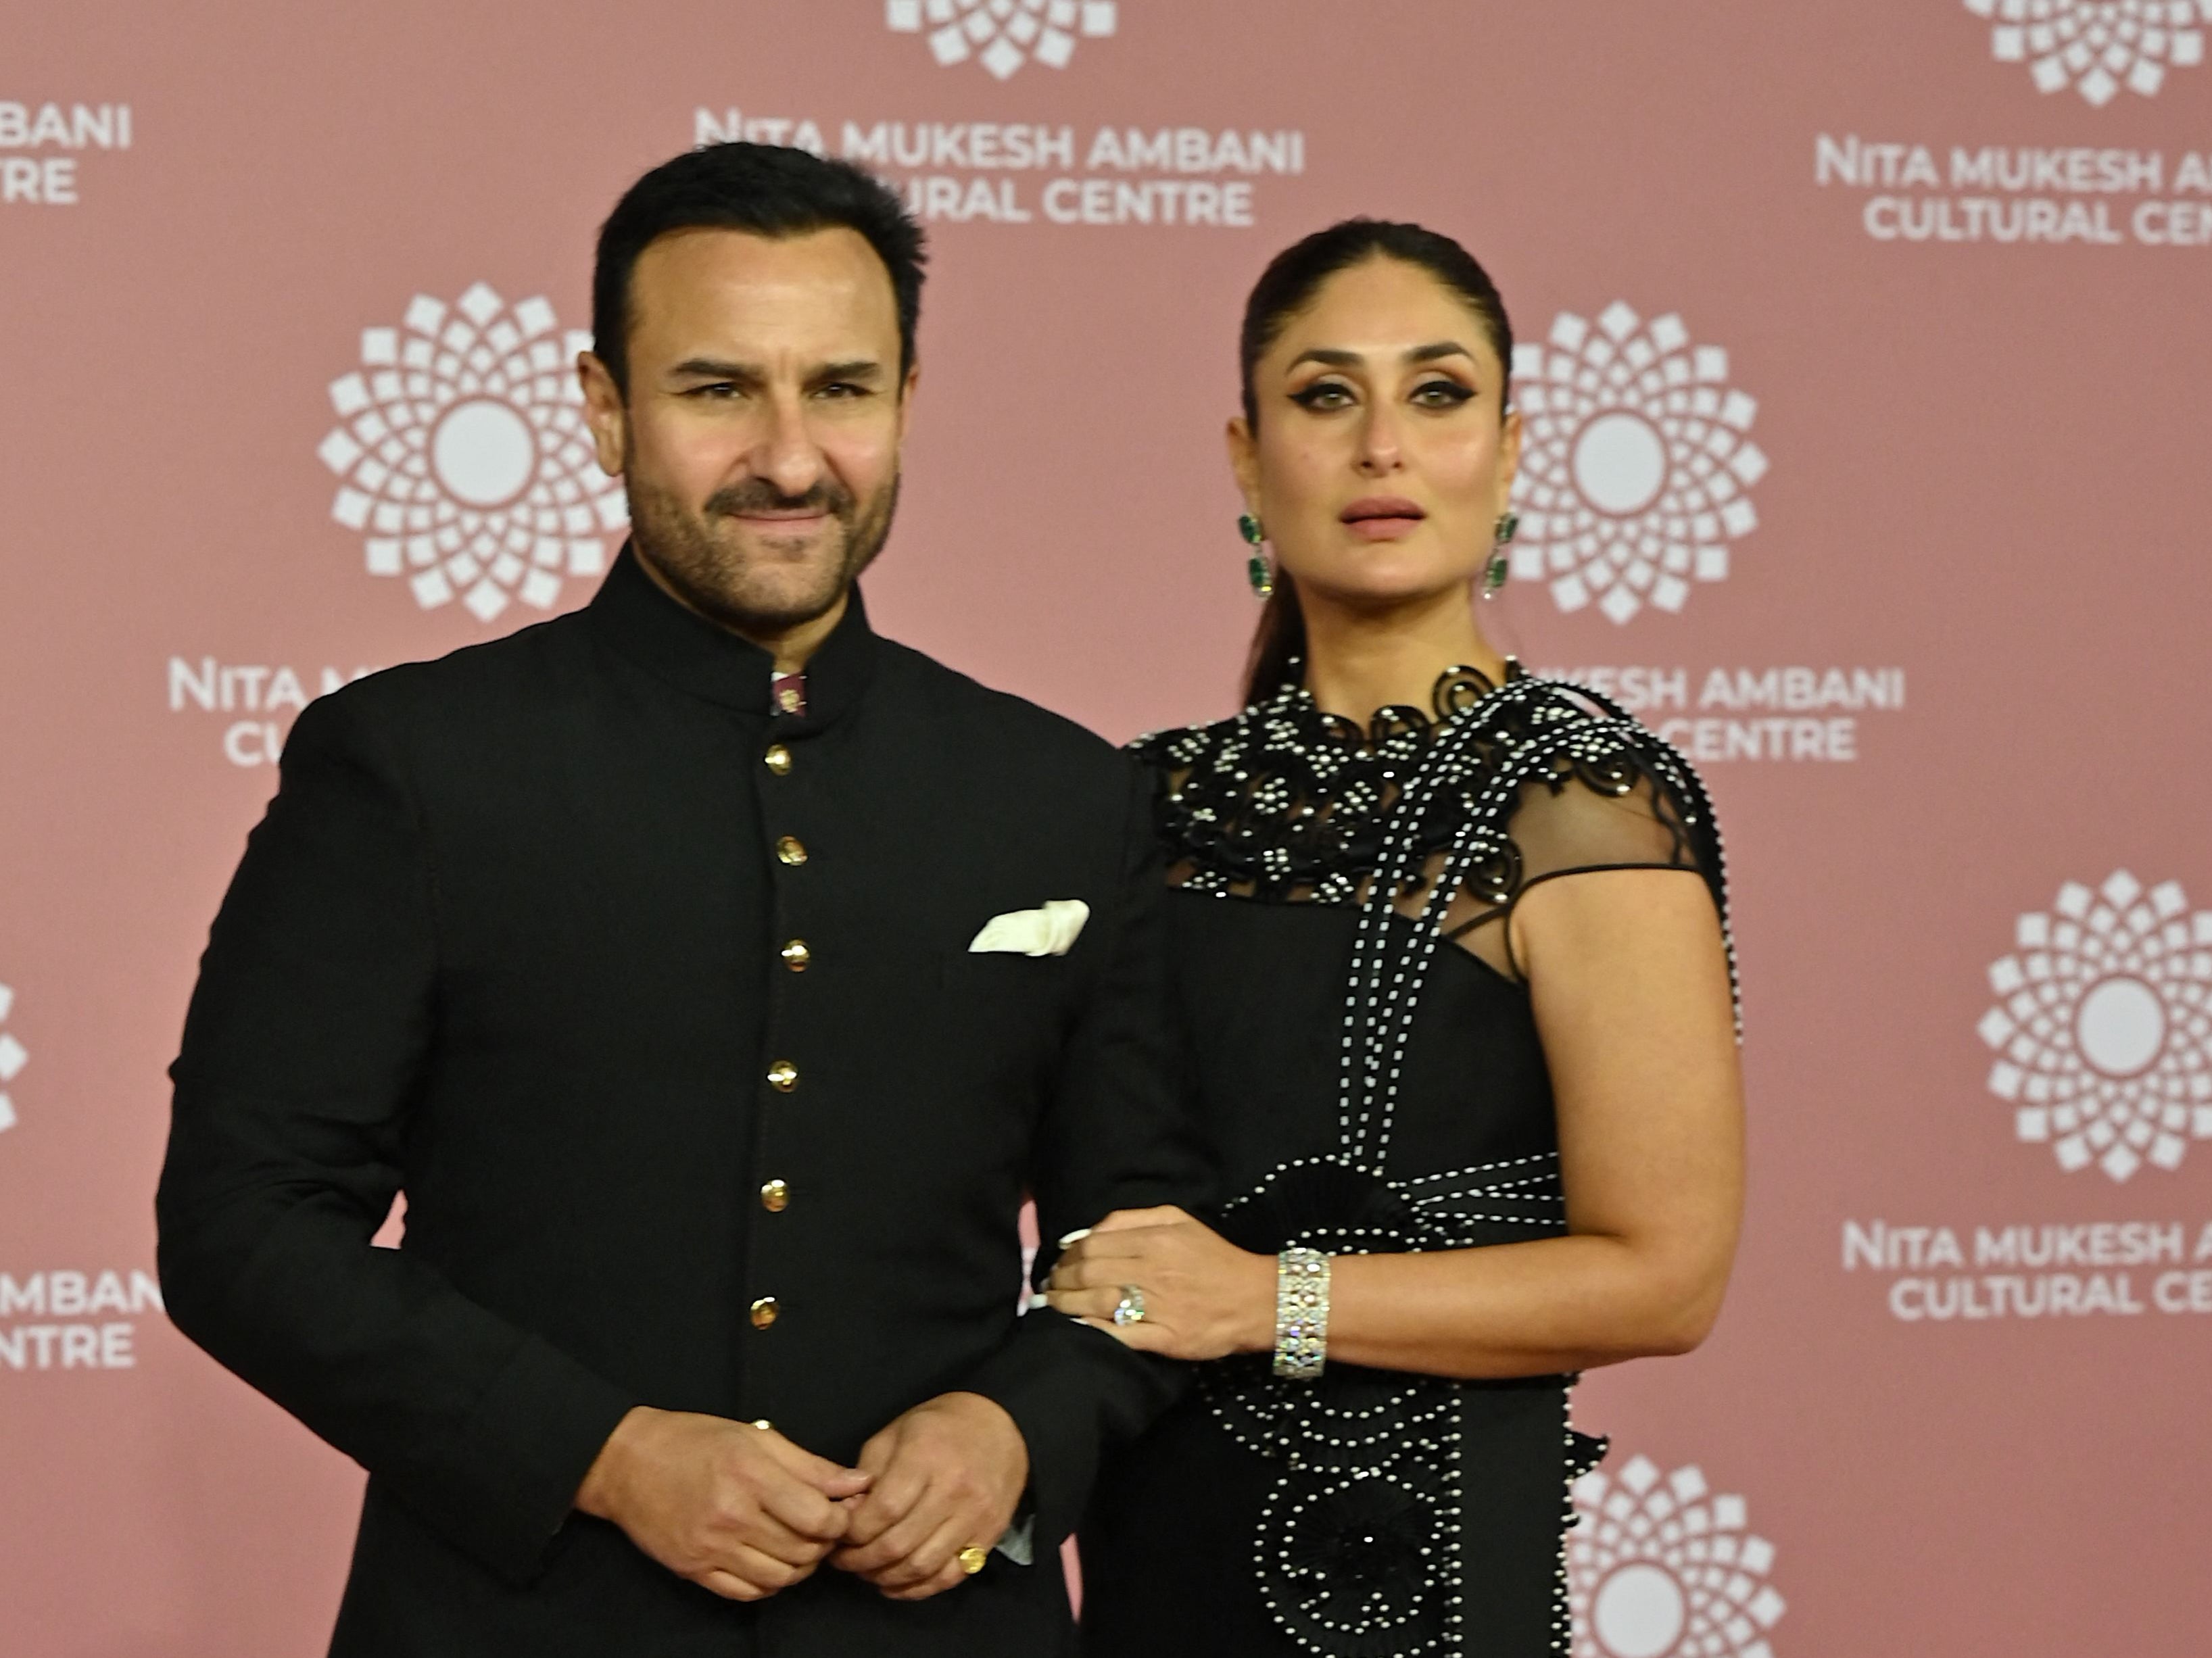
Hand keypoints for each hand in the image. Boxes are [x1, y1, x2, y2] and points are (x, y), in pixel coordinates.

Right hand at [575, 1406, 870, 1600]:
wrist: (627, 1463)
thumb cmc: (694, 1440)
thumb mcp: (756, 1437)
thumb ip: (810, 1465)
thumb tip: (858, 1483)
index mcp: (751, 1475)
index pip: (818, 1518)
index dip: (841, 1520)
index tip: (840, 1511)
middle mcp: (731, 1516)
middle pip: (803, 1551)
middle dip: (824, 1544)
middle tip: (822, 1528)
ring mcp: (710, 1548)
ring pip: (780, 1577)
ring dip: (800, 1566)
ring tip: (798, 1544)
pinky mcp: (694, 1570)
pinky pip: (748, 1593)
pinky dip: (769, 1583)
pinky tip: (770, 1561)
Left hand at [829, 1391, 1028, 1600]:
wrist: (1000, 1426)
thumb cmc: (938, 1427)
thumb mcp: (895, 1434)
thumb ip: (867, 1475)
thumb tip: (846, 1517)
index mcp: (925, 1456)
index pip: (883, 1510)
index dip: (853, 1532)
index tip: (838, 1535)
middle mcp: (954, 1488)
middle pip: (899, 1544)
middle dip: (861, 1560)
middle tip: (844, 1560)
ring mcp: (976, 1516)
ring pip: (922, 1566)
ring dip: (886, 1577)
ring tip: (867, 1571)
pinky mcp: (990, 1536)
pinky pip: (949, 1576)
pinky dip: (918, 1588)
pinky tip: (896, 1582)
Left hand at [1044, 1206, 1274, 1360]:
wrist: (1257, 1298)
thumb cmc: (1214, 1257)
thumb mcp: (1179, 1220)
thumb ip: (1132, 1219)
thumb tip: (1086, 1232)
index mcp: (1155, 1239)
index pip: (1092, 1244)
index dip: (1066, 1256)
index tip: (1057, 1264)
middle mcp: (1154, 1270)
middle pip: (1089, 1273)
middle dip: (1059, 1281)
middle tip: (1048, 1288)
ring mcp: (1160, 1306)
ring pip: (1098, 1303)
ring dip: (1067, 1306)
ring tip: (1053, 1307)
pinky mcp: (1167, 1338)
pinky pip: (1121, 1335)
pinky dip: (1094, 1331)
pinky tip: (1077, 1328)